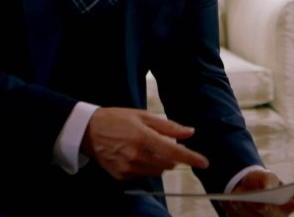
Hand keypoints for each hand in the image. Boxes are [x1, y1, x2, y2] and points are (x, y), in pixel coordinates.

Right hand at [81, 107, 208, 179]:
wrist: (88, 131)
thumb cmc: (118, 119)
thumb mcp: (144, 116)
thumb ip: (169, 126)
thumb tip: (190, 132)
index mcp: (144, 138)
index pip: (174, 152)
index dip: (191, 158)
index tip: (204, 162)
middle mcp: (137, 155)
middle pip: (168, 164)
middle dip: (172, 156)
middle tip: (162, 144)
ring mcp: (128, 168)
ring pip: (157, 172)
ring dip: (159, 163)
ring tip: (146, 148)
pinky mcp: (121, 176)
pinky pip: (143, 175)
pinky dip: (145, 167)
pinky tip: (134, 155)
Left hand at [220, 169, 293, 216]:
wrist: (246, 187)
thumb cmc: (262, 181)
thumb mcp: (266, 176)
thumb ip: (268, 179)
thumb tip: (268, 188)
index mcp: (289, 203)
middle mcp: (278, 215)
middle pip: (274, 215)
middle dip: (267, 210)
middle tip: (264, 205)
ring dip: (249, 210)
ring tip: (241, 200)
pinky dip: (238, 209)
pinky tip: (233, 201)